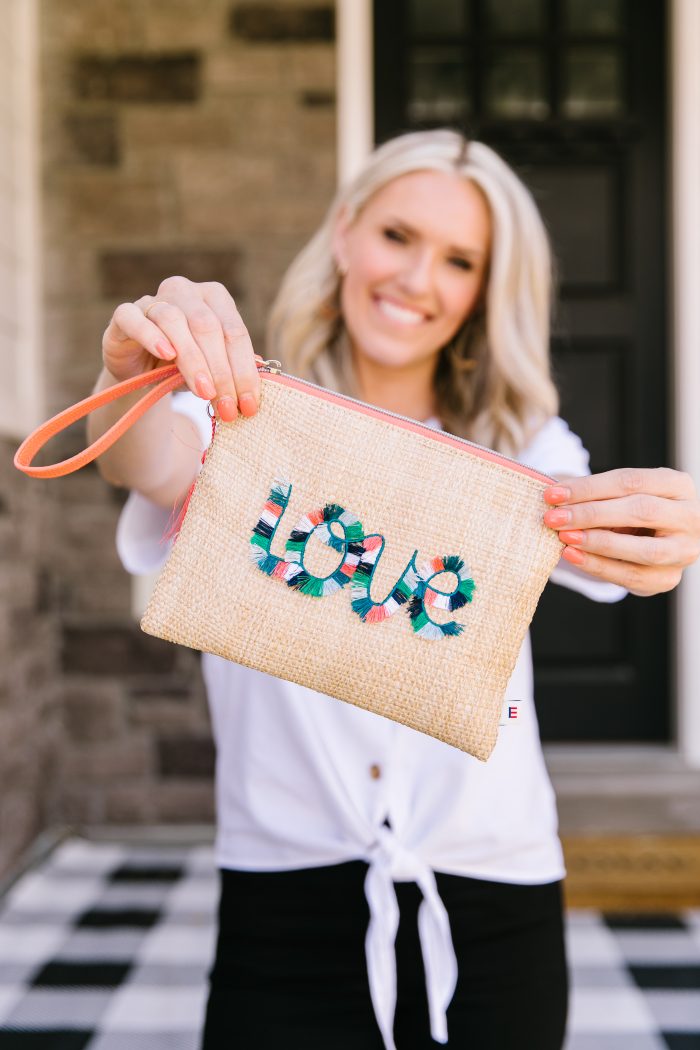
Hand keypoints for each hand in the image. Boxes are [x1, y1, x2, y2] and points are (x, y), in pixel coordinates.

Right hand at [101, 277, 262, 419]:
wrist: (140, 371)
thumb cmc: (183, 366)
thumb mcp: (213, 369)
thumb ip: (234, 367)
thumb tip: (263, 372)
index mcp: (215, 298)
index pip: (235, 332)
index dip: (244, 370)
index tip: (250, 404)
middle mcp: (185, 292)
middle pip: (207, 326)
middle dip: (221, 371)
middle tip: (228, 406)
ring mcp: (153, 300)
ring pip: (174, 321)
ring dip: (192, 360)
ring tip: (204, 392)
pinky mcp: (124, 315)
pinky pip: (134, 318)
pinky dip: (151, 335)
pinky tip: (166, 354)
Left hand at [543, 468, 699, 595]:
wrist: (654, 540)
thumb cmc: (630, 510)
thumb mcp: (620, 495)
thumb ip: (595, 495)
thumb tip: (555, 495)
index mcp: (677, 485)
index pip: (631, 481)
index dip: (589, 487)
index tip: (553, 493)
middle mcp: (690, 516)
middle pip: (640, 511)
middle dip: (591, 514)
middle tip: (554, 517)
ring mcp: (685, 550)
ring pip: (643, 550)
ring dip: (598, 543)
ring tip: (564, 537)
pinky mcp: (669, 578)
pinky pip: (632, 576)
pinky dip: (599, 566)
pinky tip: (573, 556)